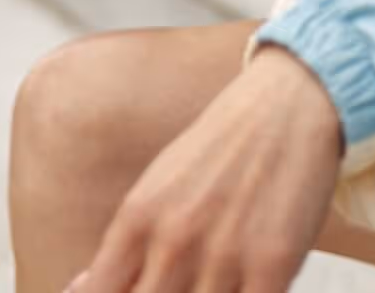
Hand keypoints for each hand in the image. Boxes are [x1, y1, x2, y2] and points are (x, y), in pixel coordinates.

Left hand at [70, 48, 343, 292]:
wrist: (293, 100)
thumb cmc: (225, 145)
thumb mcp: (157, 187)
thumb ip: (122, 244)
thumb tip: (80, 288)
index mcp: (138, 218)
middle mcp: (174, 239)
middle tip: (179, 284)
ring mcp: (224, 254)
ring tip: (214, 281)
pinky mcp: (273, 264)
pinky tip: (242, 289)